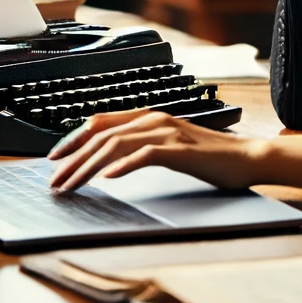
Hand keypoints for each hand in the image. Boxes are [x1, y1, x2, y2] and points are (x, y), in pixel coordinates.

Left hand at [47, 110, 268, 190]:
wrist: (247, 157)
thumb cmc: (210, 156)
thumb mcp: (170, 146)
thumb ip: (143, 145)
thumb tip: (106, 160)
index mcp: (151, 117)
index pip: (101, 121)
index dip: (73, 138)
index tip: (54, 159)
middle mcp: (157, 119)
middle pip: (103, 134)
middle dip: (72, 158)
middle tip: (54, 182)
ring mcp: (170, 133)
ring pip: (118, 144)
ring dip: (88, 166)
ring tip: (71, 185)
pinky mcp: (183, 150)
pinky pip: (147, 154)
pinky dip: (124, 165)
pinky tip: (109, 177)